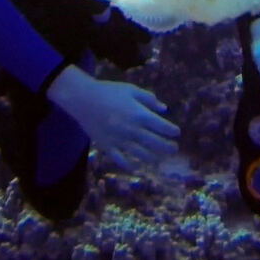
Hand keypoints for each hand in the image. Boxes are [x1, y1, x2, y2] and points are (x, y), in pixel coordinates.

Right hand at [47, 65, 178, 168]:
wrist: (83, 99)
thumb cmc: (109, 91)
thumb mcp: (131, 90)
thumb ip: (148, 99)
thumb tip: (164, 108)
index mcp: (139, 114)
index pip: (162, 126)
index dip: (172, 131)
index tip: (177, 133)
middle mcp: (132, 130)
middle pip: (155, 143)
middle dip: (167, 147)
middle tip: (174, 149)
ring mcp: (120, 140)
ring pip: (141, 154)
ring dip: (153, 158)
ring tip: (159, 159)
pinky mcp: (108, 147)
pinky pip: (121, 160)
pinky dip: (129, 166)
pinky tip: (136, 169)